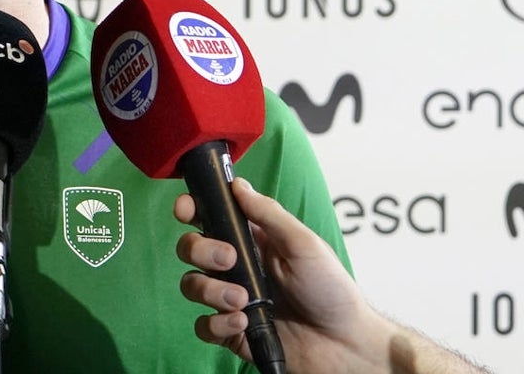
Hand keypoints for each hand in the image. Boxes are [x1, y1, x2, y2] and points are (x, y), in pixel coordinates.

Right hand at [173, 178, 385, 373]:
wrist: (344, 344)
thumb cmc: (331, 291)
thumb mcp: (304, 244)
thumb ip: (269, 215)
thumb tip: (238, 185)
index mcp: (251, 241)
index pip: (210, 218)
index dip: (191, 210)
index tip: (185, 210)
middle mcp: (236, 268)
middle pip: (191, 248)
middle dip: (201, 250)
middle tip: (229, 260)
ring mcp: (231, 299)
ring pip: (191, 285)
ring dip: (211, 290)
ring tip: (242, 300)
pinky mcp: (232, 331)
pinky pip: (203, 325)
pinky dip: (218, 324)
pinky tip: (242, 323)